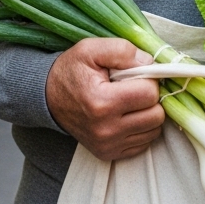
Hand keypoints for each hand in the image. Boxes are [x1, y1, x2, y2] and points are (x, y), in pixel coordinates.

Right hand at [45, 38, 164, 161]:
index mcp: (102, 102)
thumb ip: (122, 50)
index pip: (150, 93)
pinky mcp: (109, 154)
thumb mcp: (90, 49)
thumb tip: (150, 62)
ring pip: (153, 130)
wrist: (49, 98)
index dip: (148, 79)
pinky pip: (144, 143)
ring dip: (147, 113)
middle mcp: (106, 130)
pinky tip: (126, 116)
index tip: (134, 75)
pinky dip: (141, 128)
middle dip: (150, 98)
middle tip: (134, 88)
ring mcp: (108, 145)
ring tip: (130, 101)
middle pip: (156, 115)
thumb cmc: (72, 71)